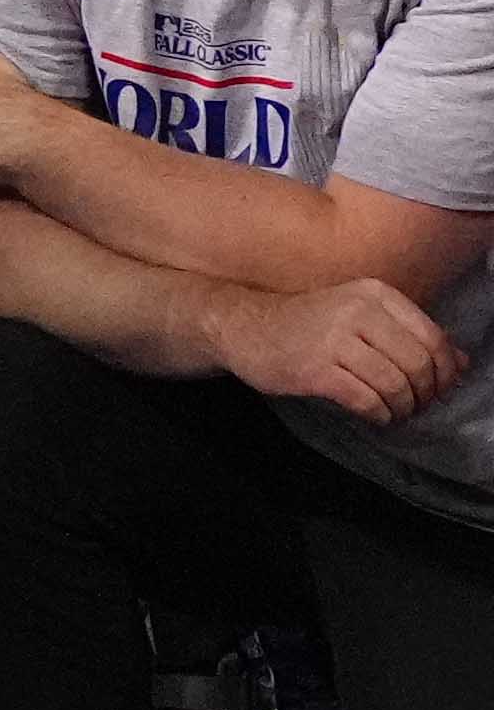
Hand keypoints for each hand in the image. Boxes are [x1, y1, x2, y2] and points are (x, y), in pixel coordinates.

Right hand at [215, 273, 470, 425]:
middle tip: (415, 406)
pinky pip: (368, 401)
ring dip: (402, 408)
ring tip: (395, 412)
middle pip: (418, 365)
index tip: (438, 389)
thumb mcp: (361, 317)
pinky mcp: (316, 370)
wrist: (244, 327)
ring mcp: (335, 339)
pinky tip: (374, 415)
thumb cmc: (308, 323)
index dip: (445, 372)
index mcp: (374, 294)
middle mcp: (357, 311)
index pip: (433, 338)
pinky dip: (380, 415)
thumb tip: (464, 364)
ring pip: (396, 386)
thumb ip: (411, 335)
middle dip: (424, 395)